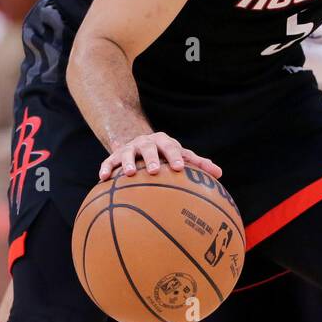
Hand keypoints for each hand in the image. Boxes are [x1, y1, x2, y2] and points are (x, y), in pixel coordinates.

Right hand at [99, 131, 221, 180]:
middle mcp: (146, 142)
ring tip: (130, 174)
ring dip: (128, 162)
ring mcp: (129, 148)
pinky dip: (105, 168)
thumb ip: (197, 164)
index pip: (172, 148)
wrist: (138, 142)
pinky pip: (108, 161)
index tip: (179, 168)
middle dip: (152, 158)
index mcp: (164, 142)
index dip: (175, 156)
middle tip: (155, 171)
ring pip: (127, 153)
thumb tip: (219, 174)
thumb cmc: (165, 154)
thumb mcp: (180, 155)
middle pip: (149, 147)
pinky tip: (102, 179)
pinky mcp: (115, 155)